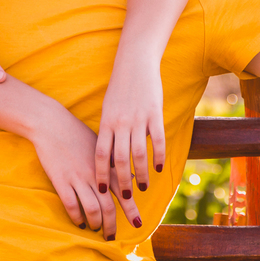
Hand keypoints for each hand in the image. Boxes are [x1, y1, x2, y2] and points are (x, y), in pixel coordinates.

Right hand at [31, 95, 142, 239]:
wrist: (52, 123)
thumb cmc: (77, 134)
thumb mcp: (101, 146)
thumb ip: (114, 164)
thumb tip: (131, 177)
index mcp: (106, 165)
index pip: (124, 192)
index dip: (131, 210)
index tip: (138, 224)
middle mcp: (95, 174)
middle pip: (109, 205)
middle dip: (113, 224)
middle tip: (113, 237)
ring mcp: (77, 177)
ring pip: (92, 208)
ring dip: (96, 223)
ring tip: (96, 230)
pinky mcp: (61, 180)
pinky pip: (71, 204)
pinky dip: (77, 217)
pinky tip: (79, 223)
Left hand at [95, 64, 165, 202]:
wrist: (135, 63)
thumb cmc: (120, 88)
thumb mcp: (108, 109)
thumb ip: (108, 132)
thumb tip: (109, 159)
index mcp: (106, 122)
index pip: (100, 154)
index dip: (100, 174)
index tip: (101, 190)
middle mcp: (120, 123)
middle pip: (120, 159)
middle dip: (123, 181)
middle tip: (127, 197)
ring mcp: (138, 118)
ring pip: (139, 153)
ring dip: (142, 174)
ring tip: (145, 187)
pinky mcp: (154, 113)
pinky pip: (157, 139)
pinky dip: (158, 156)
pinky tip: (159, 168)